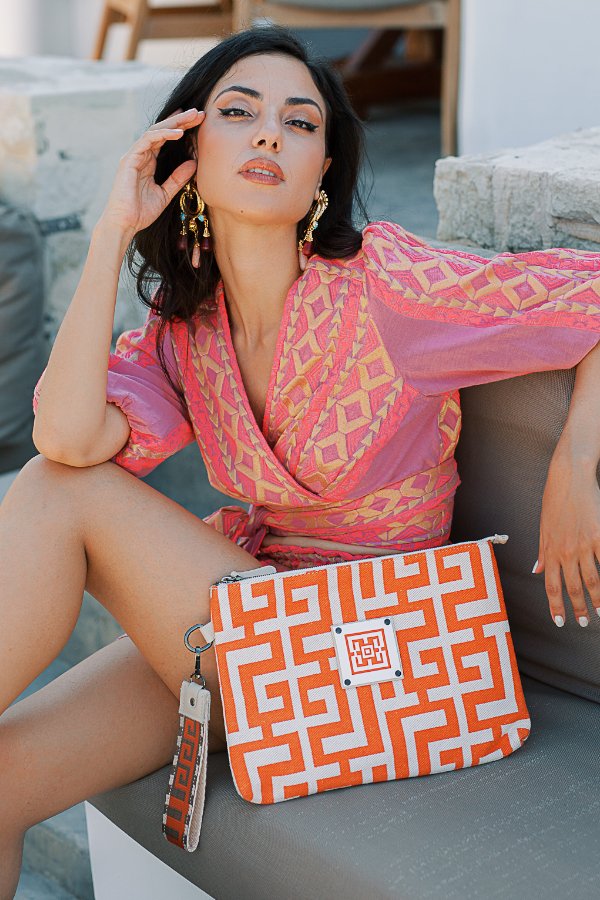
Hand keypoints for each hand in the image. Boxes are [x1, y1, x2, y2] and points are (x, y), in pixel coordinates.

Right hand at [99, 108, 203, 235]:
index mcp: (148, 161)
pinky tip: (178, 133)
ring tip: (192, 117)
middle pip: (162, 130)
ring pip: (155, 131)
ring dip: (174, 123)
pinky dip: (163, 135)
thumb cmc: (141, 212)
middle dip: (181, 120)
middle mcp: (140, 154)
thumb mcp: (166, 193)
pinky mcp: (129, 159)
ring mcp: (134, 155)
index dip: (181, 128)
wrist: (125, 224)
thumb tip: (193, 163)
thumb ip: (178, 178)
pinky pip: (147, 140)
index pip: (165, 139)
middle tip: (199, 112)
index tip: (198, 122)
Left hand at [534, 452, 599, 626]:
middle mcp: (565, 551)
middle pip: (572, 587)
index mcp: (549, 550)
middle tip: (584, 622)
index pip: (550, 585)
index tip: (560, 621)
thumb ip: (541, 551)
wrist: (570, 478)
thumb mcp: (543, 527)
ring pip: (593, 580)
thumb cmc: (555, 500)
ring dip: (597, 599)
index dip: (556, 606)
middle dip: (578, 608)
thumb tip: (535, 570)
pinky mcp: (599, 536)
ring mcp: (583, 545)